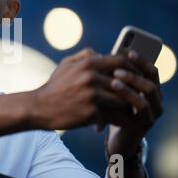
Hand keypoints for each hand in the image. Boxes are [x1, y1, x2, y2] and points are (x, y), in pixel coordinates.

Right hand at [28, 48, 143, 129]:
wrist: (40, 107)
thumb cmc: (54, 86)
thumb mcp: (65, 65)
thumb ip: (84, 56)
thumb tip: (100, 53)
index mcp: (88, 63)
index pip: (121, 61)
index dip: (133, 68)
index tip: (136, 75)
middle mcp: (91, 77)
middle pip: (126, 82)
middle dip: (133, 89)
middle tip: (137, 95)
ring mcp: (92, 95)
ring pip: (121, 100)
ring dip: (124, 106)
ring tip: (124, 111)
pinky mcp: (91, 112)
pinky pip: (110, 115)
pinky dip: (109, 119)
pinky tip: (104, 123)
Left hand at [106, 50, 162, 156]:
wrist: (109, 130)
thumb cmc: (110, 103)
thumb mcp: (111, 86)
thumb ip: (113, 73)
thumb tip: (104, 53)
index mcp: (150, 88)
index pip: (151, 71)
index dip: (141, 61)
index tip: (127, 52)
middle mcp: (155, 101)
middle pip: (151, 83)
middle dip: (134, 75)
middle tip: (116, 70)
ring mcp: (152, 115)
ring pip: (145, 99)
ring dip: (130, 89)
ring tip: (113, 82)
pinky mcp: (143, 127)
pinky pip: (138, 114)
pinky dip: (125, 104)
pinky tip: (112, 98)